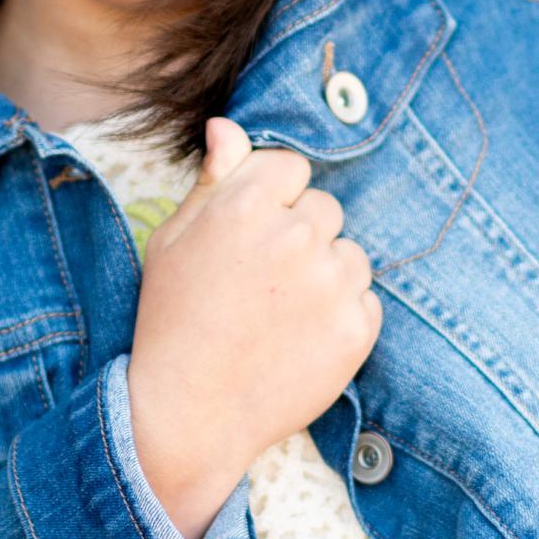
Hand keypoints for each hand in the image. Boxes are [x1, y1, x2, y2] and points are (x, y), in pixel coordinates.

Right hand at [126, 115, 381, 538]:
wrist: (189, 411)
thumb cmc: (172, 319)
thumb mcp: (173, 240)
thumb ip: (211, 180)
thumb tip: (226, 127)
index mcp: (246, 203)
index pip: (292, 169)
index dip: (272, 203)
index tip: (251, 239)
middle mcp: (296, 235)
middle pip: (325, 209)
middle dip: (300, 238)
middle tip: (261, 285)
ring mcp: (332, 283)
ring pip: (350, 255)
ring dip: (325, 276)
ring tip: (280, 316)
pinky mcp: (357, 328)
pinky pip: (366, 301)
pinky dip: (341, 318)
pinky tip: (299, 341)